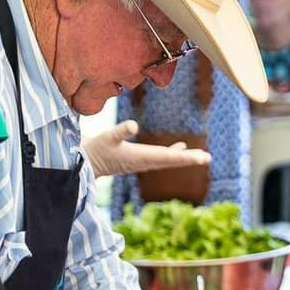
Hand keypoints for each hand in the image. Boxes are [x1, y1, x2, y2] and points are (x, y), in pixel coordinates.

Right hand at [83, 120, 210, 177]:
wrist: (81, 163)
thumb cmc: (93, 150)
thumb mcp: (105, 138)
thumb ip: (119, 131)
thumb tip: (133, 125)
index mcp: (140, 157)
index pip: (169, 158)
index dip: (187, 157)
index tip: (203, 158)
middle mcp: (144, 162)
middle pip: (171, 161)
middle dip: (190, 159)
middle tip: (207, 159)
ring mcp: (141, 162)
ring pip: (167, 160)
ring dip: (183, 157)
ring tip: (200, 156)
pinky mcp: (137, 159)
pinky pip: (160, 157)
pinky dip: (172, 153)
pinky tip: (179, 147)